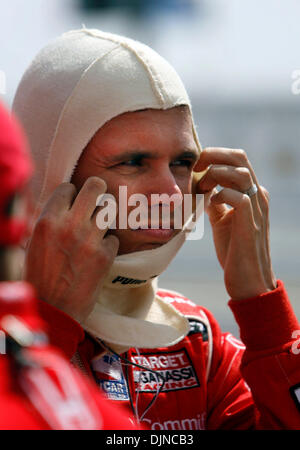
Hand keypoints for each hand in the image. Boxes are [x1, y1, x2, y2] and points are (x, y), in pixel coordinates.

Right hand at [24, 177, 118, 321]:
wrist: (53, 310)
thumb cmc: (40, 277)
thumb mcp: (34, 242)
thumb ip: (50, 221)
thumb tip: (65, 205)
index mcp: (48, 220)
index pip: (68, 187)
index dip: (72, 194)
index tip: (74, 203)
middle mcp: (70, 225)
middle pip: (96, 186)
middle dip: (97, 190)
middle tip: (96, 201)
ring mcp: (90, 239)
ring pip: (109, 209)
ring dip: (104, 218)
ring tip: (97, 229)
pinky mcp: (106, 255)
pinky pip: (114, 238)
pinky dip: (108, 245)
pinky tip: (98, 254)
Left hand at [194, 147, 276, 300]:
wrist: (248, 280)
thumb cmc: (235, 251)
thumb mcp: (222, 222)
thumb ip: (216, 203)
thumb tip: (200, 189)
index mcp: (252, 192)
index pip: (235, 159)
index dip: (213, 156)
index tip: (194, 166)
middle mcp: (258, 195)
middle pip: (239, 157)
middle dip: (212, 155)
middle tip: (194, 167)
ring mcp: (257, 207)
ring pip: (239, 172)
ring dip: (214, 175)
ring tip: (201, 188)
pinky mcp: (250, 222)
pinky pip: (237, 196)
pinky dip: (219, 196)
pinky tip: (210, 205)